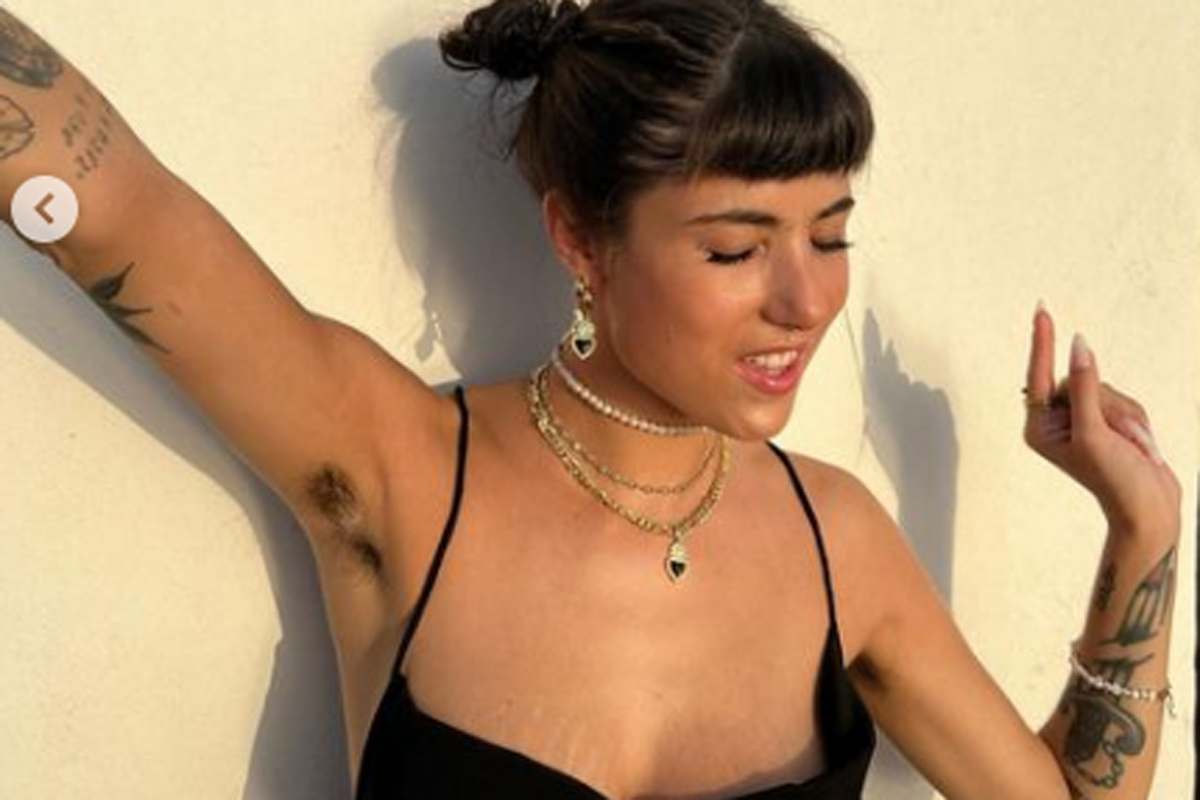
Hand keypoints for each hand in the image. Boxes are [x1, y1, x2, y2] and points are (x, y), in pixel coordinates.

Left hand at [1023, 304, 1180, 537]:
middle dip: (1110, 405)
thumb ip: (1086, 387)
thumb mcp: (1095, 432)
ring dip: (1127, 415)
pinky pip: (1125, 400)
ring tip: (1130, 446)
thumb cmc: (1115, 479)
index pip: (1039, 376)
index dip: (1043, 342)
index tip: (1041, 309)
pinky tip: (1138, 444)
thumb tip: (1078, 345)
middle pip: (1082, 381)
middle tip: (1119, 440)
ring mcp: (1082, 421)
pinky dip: (1137, 419)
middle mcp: (1056, 422)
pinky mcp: (1106, 422)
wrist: (1150, 509)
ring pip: (1108, 389)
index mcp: (1039, 428)